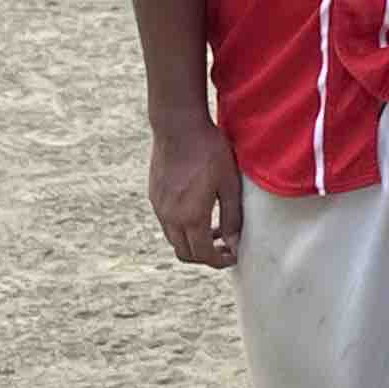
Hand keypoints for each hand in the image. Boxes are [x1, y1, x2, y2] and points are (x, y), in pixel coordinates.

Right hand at [148, 111, 242, 266]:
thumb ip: (232, 217)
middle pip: (185, 253)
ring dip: (194, 241)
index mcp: (190, 217)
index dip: (219, 261)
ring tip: (216, 228)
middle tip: (226, 247)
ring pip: (174, 238)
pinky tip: (200, 210)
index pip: (203, 254)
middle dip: (206, 256)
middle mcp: (169, 217)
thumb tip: (234, 244)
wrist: (178, 127)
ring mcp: (158, 207)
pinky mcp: (154, 196)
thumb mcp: (229, 184)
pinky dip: (183, 227)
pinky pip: (167, 222)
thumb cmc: (209, 152)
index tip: (233, 256)